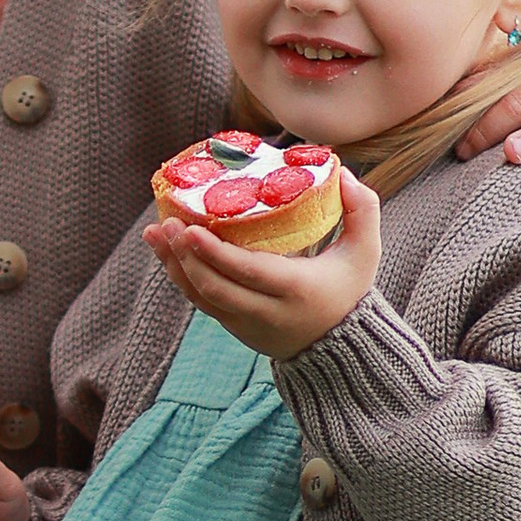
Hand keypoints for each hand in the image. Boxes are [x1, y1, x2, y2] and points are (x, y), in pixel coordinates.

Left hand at [142, 163, 383, 359]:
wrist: (339, 349)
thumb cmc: (348, 291)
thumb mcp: (365, 253)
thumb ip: (363, 210)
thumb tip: (342, 171)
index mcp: (296, 290)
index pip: (248, 273)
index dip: (214, 254)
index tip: (189, 229)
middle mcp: (265, 311)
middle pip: (215, 287)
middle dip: (185, 256)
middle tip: (166, 222)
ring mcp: (245, 323)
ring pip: (201, 297)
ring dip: (173, 265)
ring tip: (154, 233)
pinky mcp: (233, 326)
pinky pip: (201, 301)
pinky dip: (180, 276)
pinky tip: (165, 251)